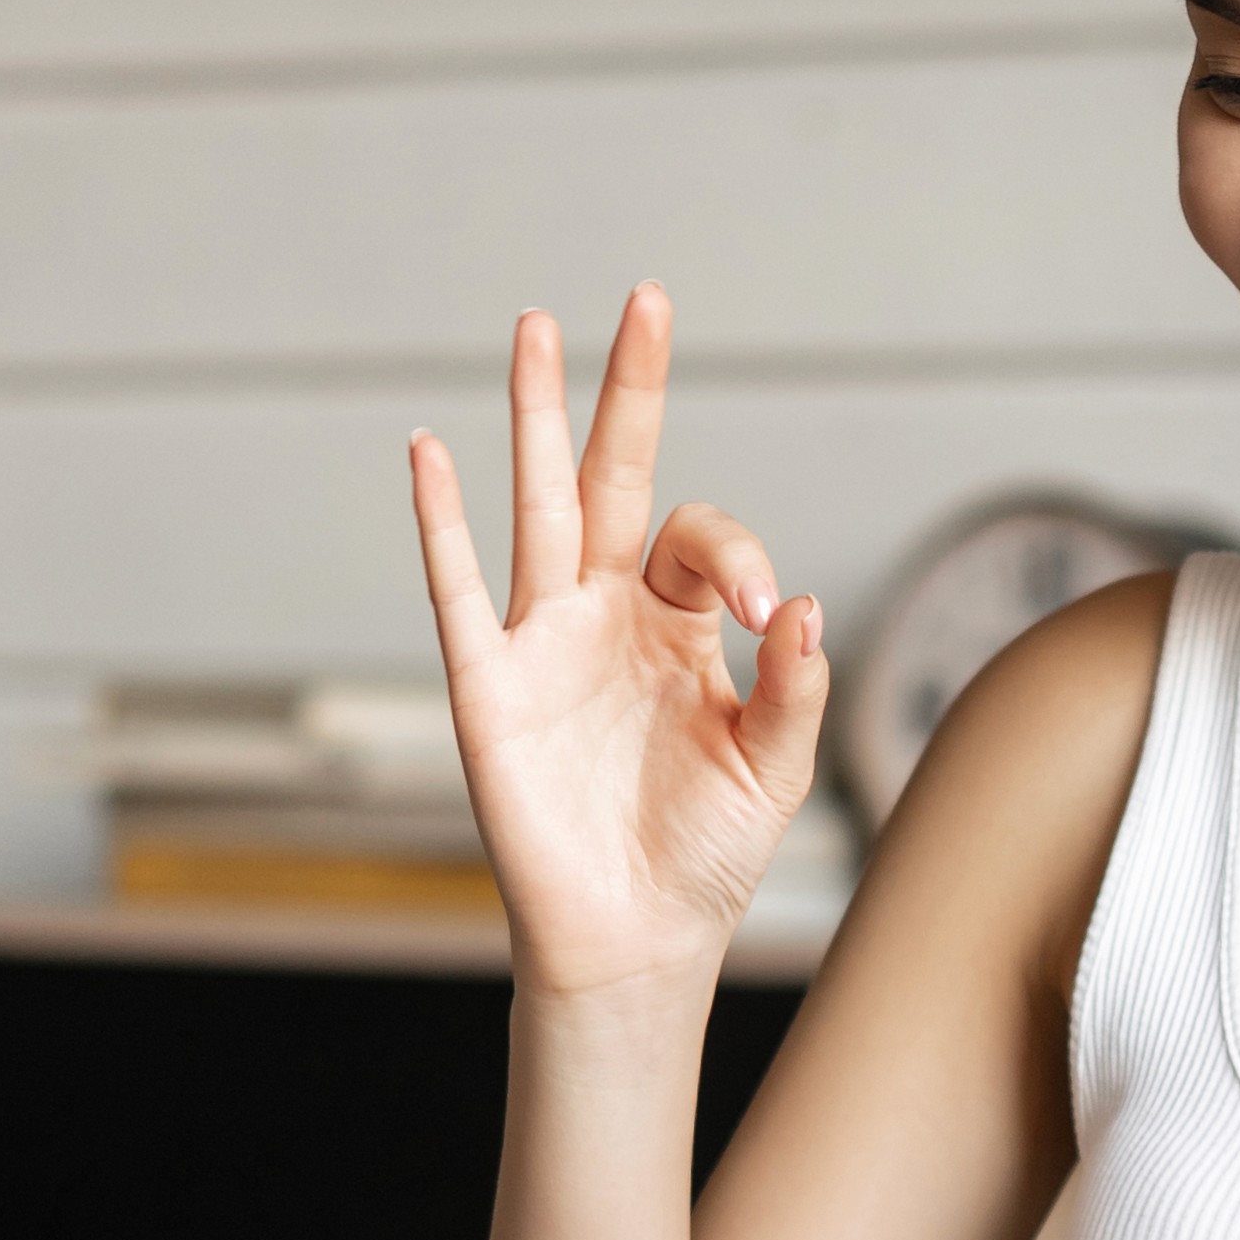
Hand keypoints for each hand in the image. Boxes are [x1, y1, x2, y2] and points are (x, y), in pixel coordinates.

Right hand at [409, 287, 823, 1000]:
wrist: (635, 941)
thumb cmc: (702, 854)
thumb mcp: (773, 771)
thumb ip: (795, 690)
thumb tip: (809, 607)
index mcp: (681, 625)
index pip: (705, 540)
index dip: (745, 559)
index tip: (775, 617)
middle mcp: (609, 612)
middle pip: (615, 476)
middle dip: (630, 391)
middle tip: (648, 298)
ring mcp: (544, 640)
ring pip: (539, 505)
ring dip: (537, 417)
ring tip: (539, 325)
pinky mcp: (491, 686)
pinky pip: (459, 592)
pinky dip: (441, 523)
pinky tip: (430, 450)